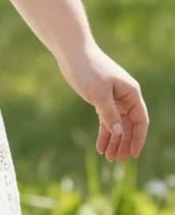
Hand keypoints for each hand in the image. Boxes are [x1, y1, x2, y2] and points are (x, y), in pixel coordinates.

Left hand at [55, 43, 148, 161]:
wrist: (73, 54)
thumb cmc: (88, 70)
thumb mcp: (99, 94)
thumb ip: (109, 114)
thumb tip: (119, 133)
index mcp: (131, 93)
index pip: (140, 121)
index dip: (138, 138)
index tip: (134, 155)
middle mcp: (125, 97)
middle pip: (129, 126)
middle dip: (125, 143)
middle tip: (119, 161)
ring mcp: (114, 99)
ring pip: (117, 125)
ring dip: (114, 141)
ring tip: (109, 158)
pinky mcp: (101, 99)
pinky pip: (106, 120)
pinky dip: (104, 133)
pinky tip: (100, 147)